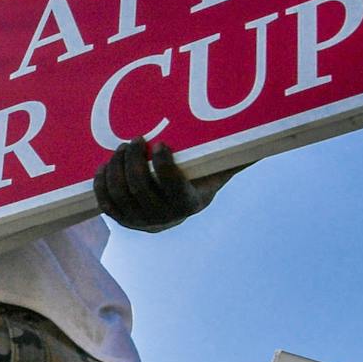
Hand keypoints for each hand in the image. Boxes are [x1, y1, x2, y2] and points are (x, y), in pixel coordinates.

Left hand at [93, 137, 241, 232]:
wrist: (180, 207)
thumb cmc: (200, 179)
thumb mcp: (218, 170)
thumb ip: (235, 156)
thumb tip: (260, 140)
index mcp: (188, 203)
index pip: (171, 184)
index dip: (162, 164)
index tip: (160, 144)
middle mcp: (164, 217)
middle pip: (140, 186)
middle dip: (134, 159)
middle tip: (136, 140)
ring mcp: (141, 221)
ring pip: (121, 192)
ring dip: (117, 166)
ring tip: (122, 148)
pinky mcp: (123, 221)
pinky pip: (107, 204)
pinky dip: (102, 184)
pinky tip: (105, 166)